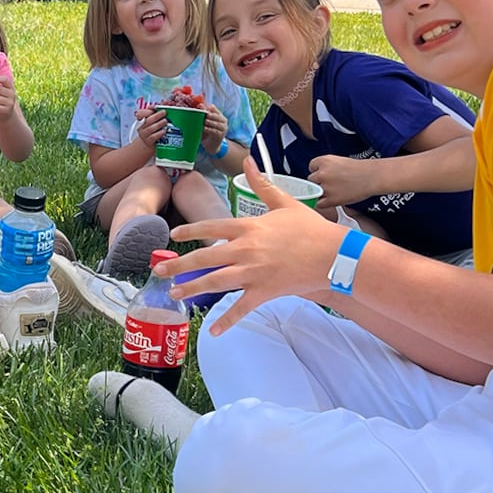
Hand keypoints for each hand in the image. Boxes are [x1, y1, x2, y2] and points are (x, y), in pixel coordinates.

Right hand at [134, 104, 169, 151]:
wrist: (147, 143)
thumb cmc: (151, 130)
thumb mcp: (151, 120)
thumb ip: (154, 112)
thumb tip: (159, 105)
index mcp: (141, 120)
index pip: (141, 114)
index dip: (147, 110)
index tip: (154, 107)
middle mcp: (141, 127)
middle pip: (148, 120)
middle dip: (156, 116)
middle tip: (164, 112)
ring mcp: (145, 135)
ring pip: (151, 128)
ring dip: (159, 124)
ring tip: (165, 121)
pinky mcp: (149, 141)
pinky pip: (154, 136)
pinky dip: (159, 133)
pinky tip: (164, 131)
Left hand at [163, 158, 341, 335]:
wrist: (333, 254)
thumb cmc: (310, 227)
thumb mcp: (284, 202)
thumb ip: (261, 184)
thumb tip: (248, 161)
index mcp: (249, 227)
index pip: (212, 226)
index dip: (191, 231)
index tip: (173, 235)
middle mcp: (246, 249)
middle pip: (205, 257)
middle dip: (179, 264)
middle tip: (158, 269)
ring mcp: (253, 272)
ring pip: (215, 282)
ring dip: (192, 288)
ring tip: (174, 293)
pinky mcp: (264, 291)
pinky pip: (241, 308)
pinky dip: (227, 321)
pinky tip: (212, 331)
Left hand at [201, 104, 229, 152]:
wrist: (211, 145)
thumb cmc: (207, 132)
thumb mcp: (205, 123)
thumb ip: (203, 114)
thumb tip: (200, 104)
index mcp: (219, 115)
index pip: (214, 109)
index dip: (208, 108)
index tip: (200, 107)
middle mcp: (223, 121)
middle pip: (216, 116)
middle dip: (208, 115)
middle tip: (202, 114)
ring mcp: (223, 128)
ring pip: (216, 123)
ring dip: (208, 122)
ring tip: (202, 121)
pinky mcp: (221, 135)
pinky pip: (215, 131)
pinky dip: (208, 129)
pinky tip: (204, 128)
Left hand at [308, 153, 383, 206]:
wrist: (372, 177)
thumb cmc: (358, 169)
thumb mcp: (338, 161)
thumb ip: (325, 167)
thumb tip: (315, 178)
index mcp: (324, 160)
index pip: (311, 167)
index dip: (318, 171)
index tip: (327, 174)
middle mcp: (322, 173)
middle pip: (311, 180)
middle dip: (319, 182)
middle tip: (333, 183)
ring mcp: (326, 187)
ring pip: (314, 192)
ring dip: (321, 193)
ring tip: (335, 191)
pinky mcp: (331, 199)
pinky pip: (319, 204)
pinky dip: (325, 203)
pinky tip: (334, 199)